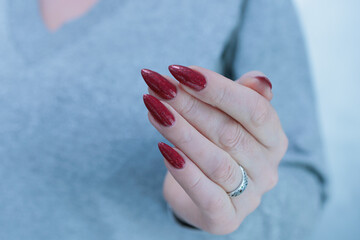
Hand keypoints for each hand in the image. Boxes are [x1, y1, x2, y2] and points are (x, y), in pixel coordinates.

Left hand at [141, 65, 287, 234]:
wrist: (204, 191)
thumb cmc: (217, 145)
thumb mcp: (231, 117)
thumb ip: (242, 96)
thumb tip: (259, 80)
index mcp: (274, 139)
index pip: (255, 110)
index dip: (218, 89)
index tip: (181, 71)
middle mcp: (267, 169)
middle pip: (230, 133)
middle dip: (189, 106)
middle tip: (159, 87)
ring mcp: (250, 197)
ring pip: (216, 162)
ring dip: (181, 133)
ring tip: (154, 110)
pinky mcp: (226, 219)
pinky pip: (206, 195)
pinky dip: (184, 172)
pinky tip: (162, 149)